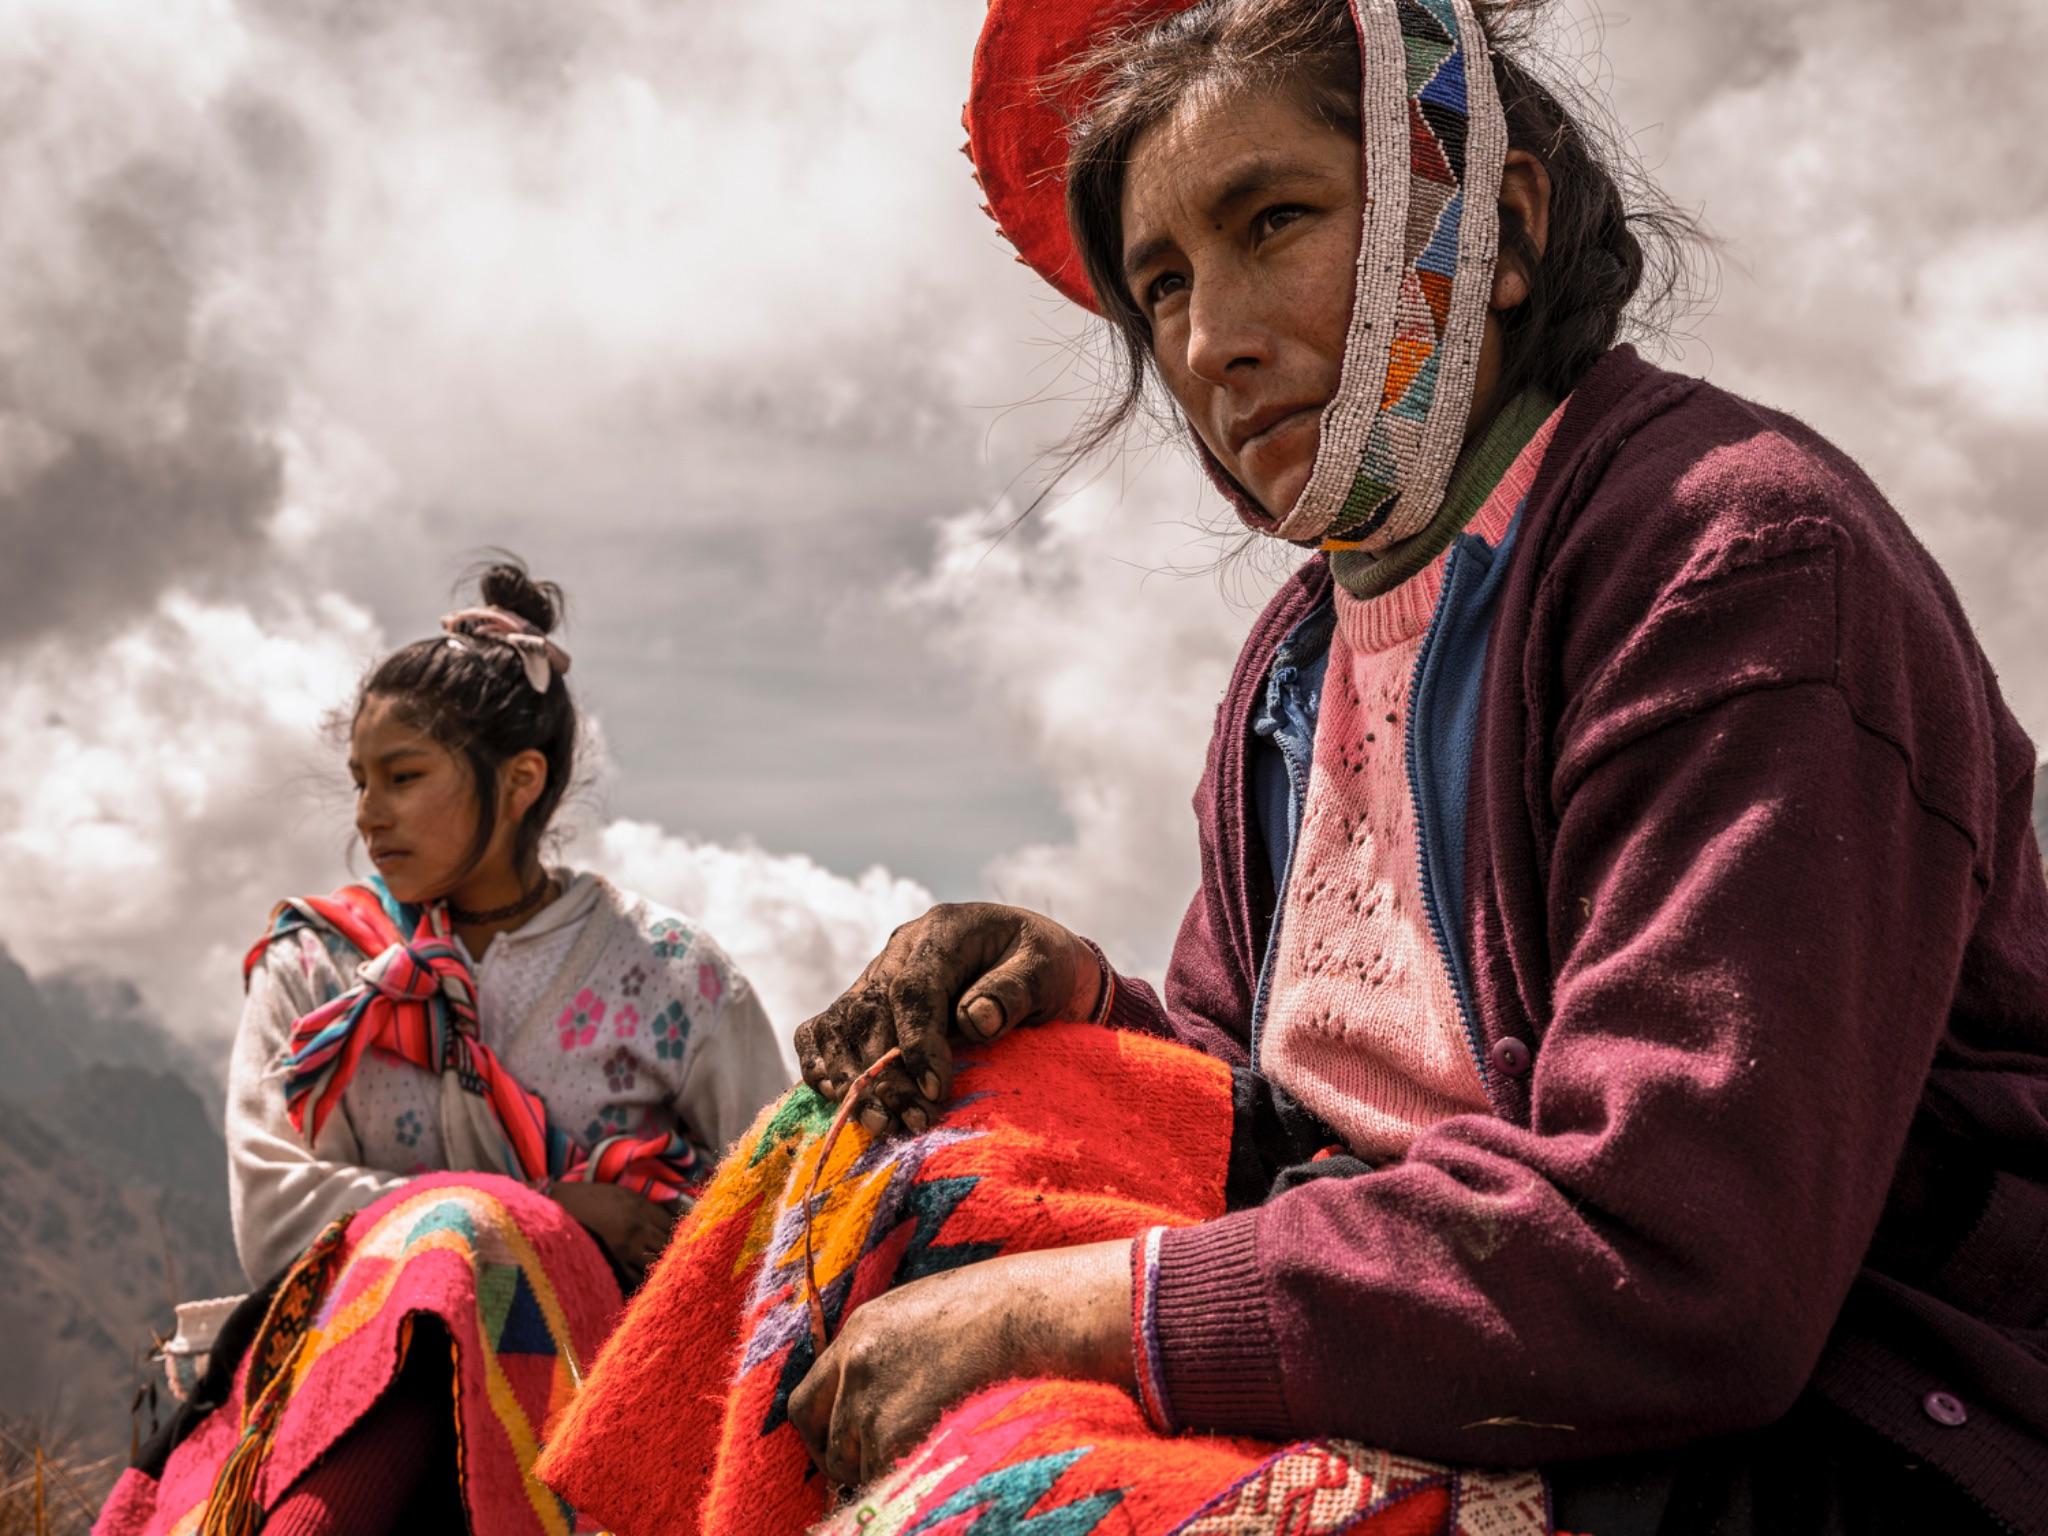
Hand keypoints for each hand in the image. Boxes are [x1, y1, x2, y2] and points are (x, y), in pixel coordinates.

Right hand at [547, 1180, 686, 1288]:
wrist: (563, 1205)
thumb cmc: (596, 1198)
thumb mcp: (627, 1196)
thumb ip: (651, 1208)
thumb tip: (676, 1218)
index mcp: (642, 1209)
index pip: (673, 1226)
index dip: (685, 1236)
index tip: (693, 1243)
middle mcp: (637, 1229)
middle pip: (668, 1247)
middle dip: (679, 1256)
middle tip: (691, 1265)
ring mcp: (624, 1248)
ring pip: (654, 1266)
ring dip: (664, 1271)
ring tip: (676, 1278)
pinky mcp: (611, 1263)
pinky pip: (633, 1279)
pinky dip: (643, 1283)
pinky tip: (651, 1287)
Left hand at [788, 1240, 1132, 1487]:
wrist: (1034, 1313)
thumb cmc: (1005, 1311)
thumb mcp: (932, 1314)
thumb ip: (897, 1351)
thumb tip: (894, 1394)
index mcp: (863, 1331)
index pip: (809, 1397)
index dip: (826, 1428)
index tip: (848, 1445)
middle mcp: (856, 1367)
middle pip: (821, 1435)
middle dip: (843, 1460)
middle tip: (873, 1472)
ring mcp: (872, 1404)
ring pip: (855, 1465)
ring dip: (881, 1472)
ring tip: (926, 1462)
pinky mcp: (896, 1437)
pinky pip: (886, 1480)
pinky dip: (907, 1483)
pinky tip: (942, 1468)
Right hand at [793, 903, 1104, 1136]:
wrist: (1039, 965)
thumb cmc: (1047, 966)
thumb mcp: (1047, 969)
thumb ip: (1015, 990)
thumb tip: (976, 1020)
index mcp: (943, 931)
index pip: (912, 988)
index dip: (917, 1041)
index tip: (935, 1088)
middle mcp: (901, 950)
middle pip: (871, 1011)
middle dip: (886, 1074)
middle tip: (914, 1120)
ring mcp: (879, 975)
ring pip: (843, 1023)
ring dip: (853, 1077)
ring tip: (881, 1123)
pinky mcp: (869, 1004)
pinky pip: (825, 1027)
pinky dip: (822, 1060)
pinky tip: (833, 1096)